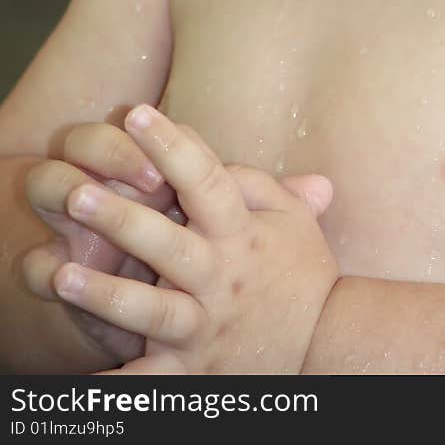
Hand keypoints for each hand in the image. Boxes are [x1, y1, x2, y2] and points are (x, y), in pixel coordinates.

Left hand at [51, 106, 338, 374]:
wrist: (330, 349)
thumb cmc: (303, 272)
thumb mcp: (292, 217)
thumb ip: (251, 181)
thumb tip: (208, 152)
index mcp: (241, 234)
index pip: (204, 180)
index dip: (171, 145)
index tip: (138, 113)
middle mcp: (220, 278)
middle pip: (167, 245)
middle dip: (122, 220)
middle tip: (76, 192)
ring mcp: (204, 328)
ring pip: (151, 311)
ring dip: (106, 295)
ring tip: (62, 276)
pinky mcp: (191, 372)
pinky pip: (148, 382)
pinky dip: (117, 385)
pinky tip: (85, 380)